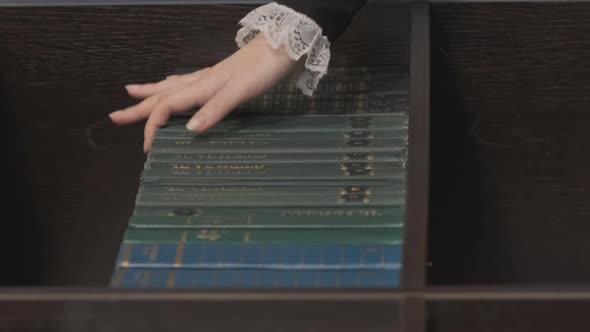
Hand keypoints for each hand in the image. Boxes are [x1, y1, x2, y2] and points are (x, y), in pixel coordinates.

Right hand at [109, 34, 297, 151]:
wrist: (282, 48)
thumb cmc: (262, 70)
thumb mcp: (239, 92)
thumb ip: (215, 110)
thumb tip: (189, 130)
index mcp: (202, 86)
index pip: (167, 107)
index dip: (153, 127)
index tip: (146, 148)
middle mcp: (201, 81)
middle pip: (162, 95)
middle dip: (138, 108)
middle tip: (116, 117)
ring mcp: (209, 77)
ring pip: (171, 87)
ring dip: (150, 93)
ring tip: (131, 94)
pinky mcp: (220, 76)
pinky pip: (186, 83)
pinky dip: (173, 87)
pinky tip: (173, 85)